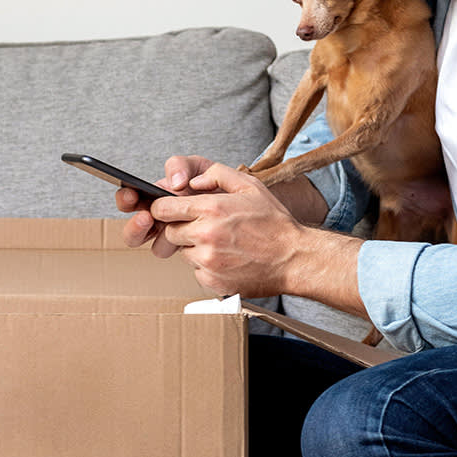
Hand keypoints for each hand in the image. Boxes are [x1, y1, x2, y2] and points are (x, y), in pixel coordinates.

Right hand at [116, 155, 214, 256]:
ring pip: (157, 248)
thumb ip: (181, 166)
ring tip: (169, 229)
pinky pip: (184, 257)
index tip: (131, 194)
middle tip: (147, 218)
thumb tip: (175, 183)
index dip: (126, 198)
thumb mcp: (198, 166)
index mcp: (157, 199)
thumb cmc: (216, 183)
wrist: (244, 204)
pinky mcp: (193, 251)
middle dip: (135, 227)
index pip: (130, 200)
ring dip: (161, 240)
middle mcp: (162, 221)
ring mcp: (177, 238)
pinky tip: (194, 238)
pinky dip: (186, 248)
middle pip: (135, 233)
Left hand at [145, 162, 301, 295]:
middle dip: (182, 228)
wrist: (294, 258)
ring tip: (222, 243)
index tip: (171, 210)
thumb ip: (217, 174)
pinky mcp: (212, 281)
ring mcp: (208, 261)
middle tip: (204, 227)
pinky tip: (228, 259)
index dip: (164, 209)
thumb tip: (192, 181)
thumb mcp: (250, 186)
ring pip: (183, 253)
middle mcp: (205, 235)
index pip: (163, 209)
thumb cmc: (274, 222)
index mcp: (211, 209)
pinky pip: (197, 271)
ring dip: (195, 248)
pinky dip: (207, 266)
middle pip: (170, 232)